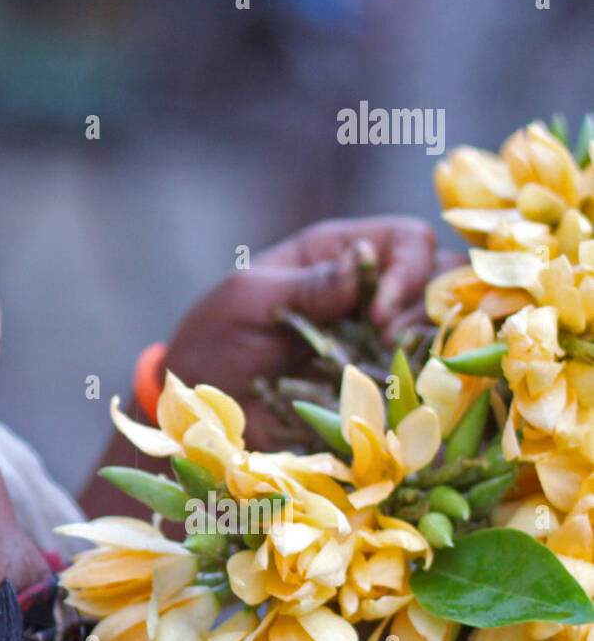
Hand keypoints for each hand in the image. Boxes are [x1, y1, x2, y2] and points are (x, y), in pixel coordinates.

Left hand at [163, 216, 461, 448]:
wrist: (196, 401)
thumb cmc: (213, 338)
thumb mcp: (247, 298)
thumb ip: (307, 282)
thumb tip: (366, 260)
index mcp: (336, 254)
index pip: (407, 240)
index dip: (409, 270)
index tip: (376, 313)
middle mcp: (369, 291)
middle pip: (442, 278)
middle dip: (430, 306)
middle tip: (389, 340)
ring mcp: (378, 338)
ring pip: (443, 327)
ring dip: (430, 344)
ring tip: (389, 367)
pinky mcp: (378, 383)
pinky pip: (424, 378)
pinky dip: (425, 383)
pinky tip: (399, 396)